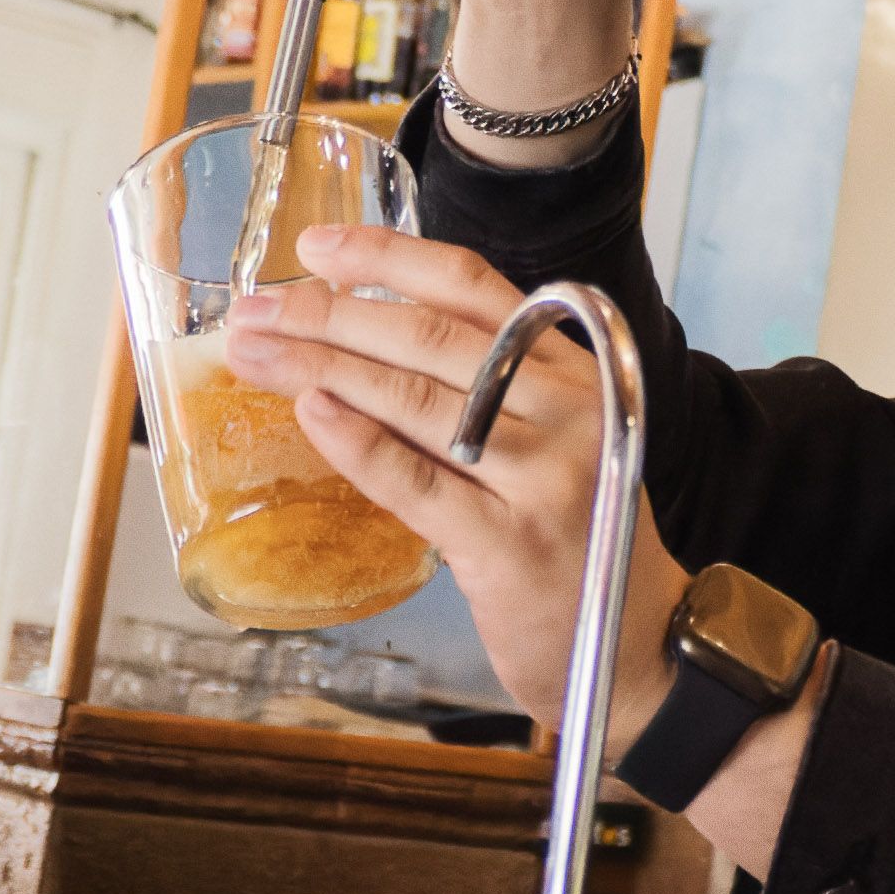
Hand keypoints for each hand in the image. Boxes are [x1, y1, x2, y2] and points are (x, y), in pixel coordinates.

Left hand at [221, 222, 688, 750]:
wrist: (638, 646)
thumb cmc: (577, 540)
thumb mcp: (550, 444)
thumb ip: (479, 393)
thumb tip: (350, 342)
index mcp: (575, 370)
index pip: (472, 286)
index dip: (387, 257)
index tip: (316, 246)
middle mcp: (568, 410)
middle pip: (431, 337)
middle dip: (329, 315)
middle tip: (258, 311)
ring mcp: (544, 477)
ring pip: (415, 400)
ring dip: (321, 367)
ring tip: (257, 354)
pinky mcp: (510, 544)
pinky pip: (416, 481)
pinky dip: (358, 443)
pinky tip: (311, 412)